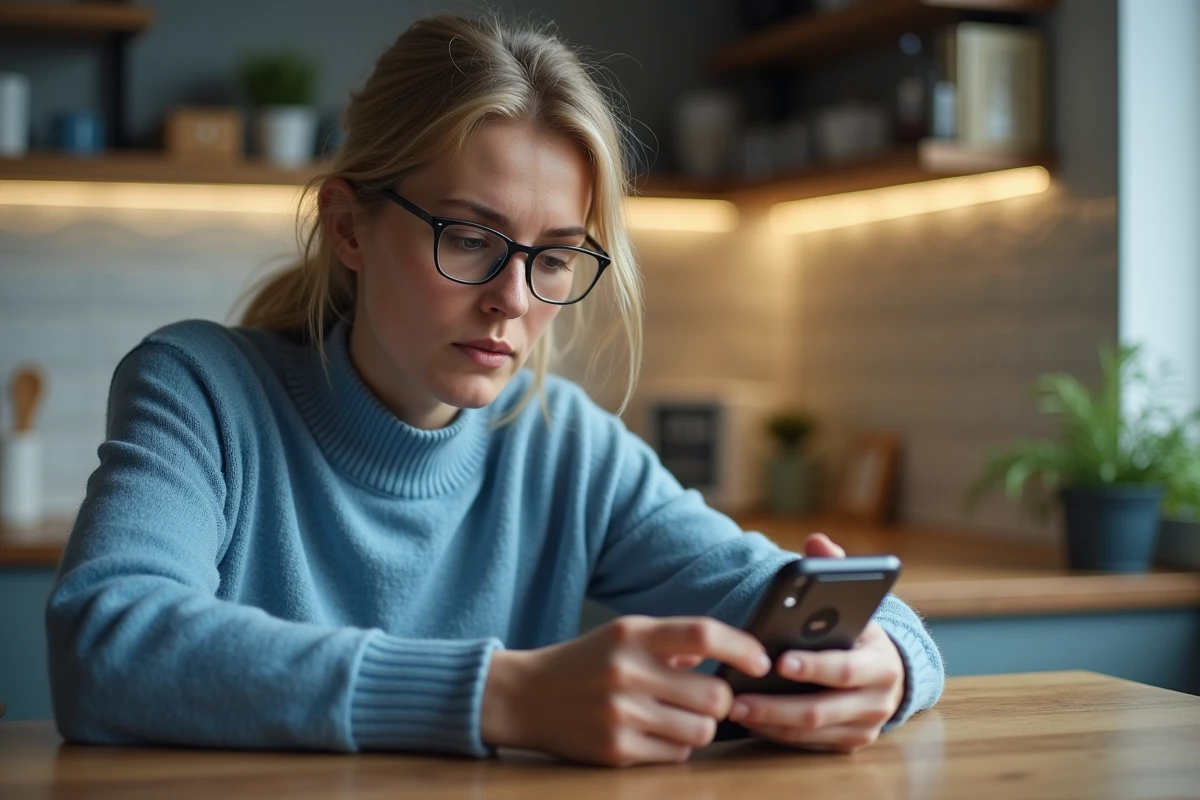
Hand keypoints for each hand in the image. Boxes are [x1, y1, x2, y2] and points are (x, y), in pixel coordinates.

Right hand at [481, 615, 770, 766]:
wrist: (524, 696)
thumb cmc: (584, 663)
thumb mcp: (623, 636)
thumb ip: (672, 643)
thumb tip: (730, 653)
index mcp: (632, 634)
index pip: (703, 634)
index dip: (742, 647)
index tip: (762, 660)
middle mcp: (628, 671)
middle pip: (714, 694)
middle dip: (720, 699)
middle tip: (707, 697)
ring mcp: (621, 714)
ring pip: (701, 731)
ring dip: (700, 726)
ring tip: (677, 717)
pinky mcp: (616, 751)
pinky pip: (675, 755)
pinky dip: (674, 747)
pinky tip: (653, 734)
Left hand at [727, 531, 905, 752]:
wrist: (888, 671)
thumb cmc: (858, 632)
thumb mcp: (856, 602)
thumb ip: (836, 570)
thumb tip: (816, 541)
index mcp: (882, 662)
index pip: (846, 668)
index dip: (815, 667)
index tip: (781, 660)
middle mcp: (879, 699)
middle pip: (823, 709)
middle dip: (777, 704)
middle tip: (739, 697)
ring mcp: (864, 726)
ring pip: (811, 731)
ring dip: (770, 722)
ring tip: (734, 708)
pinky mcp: (849, 743)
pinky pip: (808, 744)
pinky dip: (777, 733)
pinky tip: (749, 720)